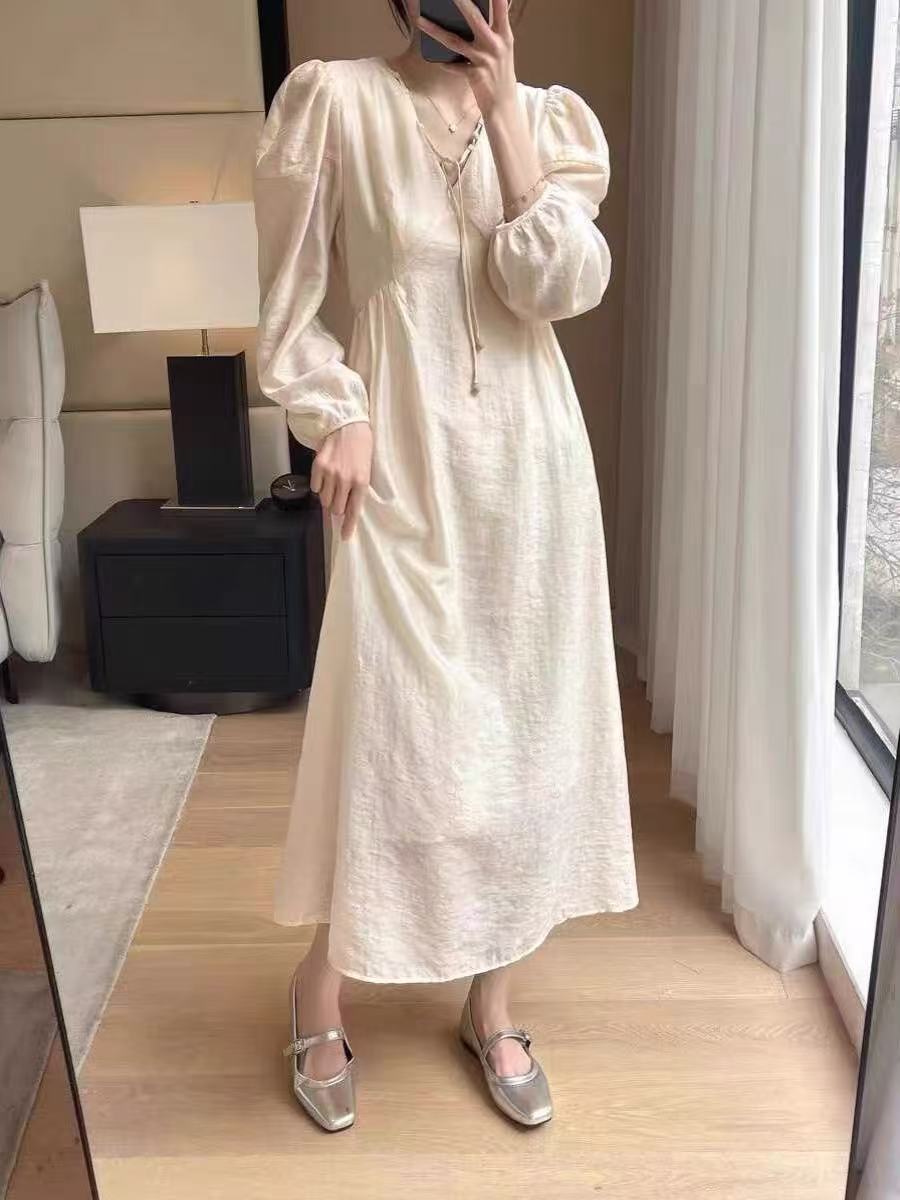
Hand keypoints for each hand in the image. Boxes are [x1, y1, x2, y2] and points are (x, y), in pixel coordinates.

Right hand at [311, 420, 372, 540]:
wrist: (348, 424)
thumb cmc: (361, 446)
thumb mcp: (366, 469)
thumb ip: (357, 489)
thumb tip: (345, 509)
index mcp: (361, 482)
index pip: (353, 511)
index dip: (348, 526)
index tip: (344, 537)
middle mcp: (346, 480)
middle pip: (335, 508)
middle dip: (336, 507)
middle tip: (339, 498)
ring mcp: (331, 474)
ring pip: (324, 499)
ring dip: (327, 496)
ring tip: (332, 484)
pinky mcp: (318, 466)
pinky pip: (314, 487)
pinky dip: (318, 486)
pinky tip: (325, 476)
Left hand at [416, 0, 517, 117]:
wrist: (503, 103)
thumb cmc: (500, 70)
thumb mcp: (503, 46)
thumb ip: (495, 26)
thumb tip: (479, 7)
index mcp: (504, 34)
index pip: (500, 5)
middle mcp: (495, 44)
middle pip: (475, 18)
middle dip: (461, 2)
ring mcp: (484, 59)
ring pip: (455, 42)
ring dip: (435, 30)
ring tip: (420, 20)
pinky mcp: (474, 75)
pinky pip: (454, 67)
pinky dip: (445, 63)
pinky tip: (435, 59)